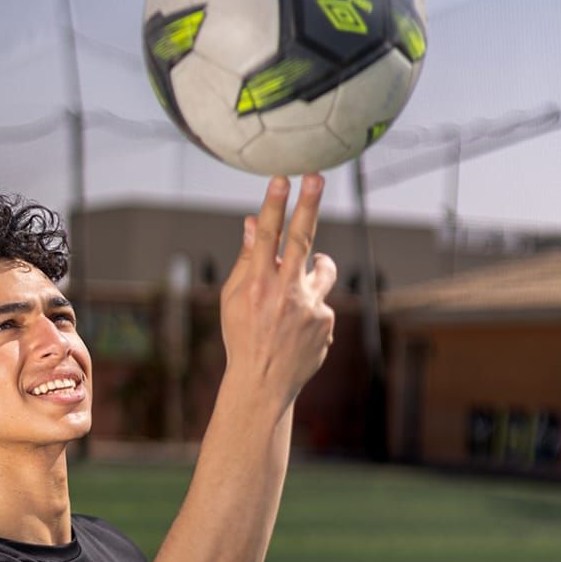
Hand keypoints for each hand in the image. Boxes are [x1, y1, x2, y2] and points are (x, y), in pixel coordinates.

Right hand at [220, 175, 336, 405]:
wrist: (263, 384)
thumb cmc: (243, 336)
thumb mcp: (233, 299)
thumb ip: (248, 260)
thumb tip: (256, 221)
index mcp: (257, 286)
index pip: (268, 237)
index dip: (275, 205)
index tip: (283, 178)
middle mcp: (284, 294)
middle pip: (302, 240)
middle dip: (309, 205)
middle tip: (316, 177)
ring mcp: (309, 309)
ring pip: (323, 270)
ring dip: (320, 265)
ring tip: (311, 273)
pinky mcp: (327, 323)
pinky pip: (323, 303)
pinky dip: (312, 309)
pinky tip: (298, 330)